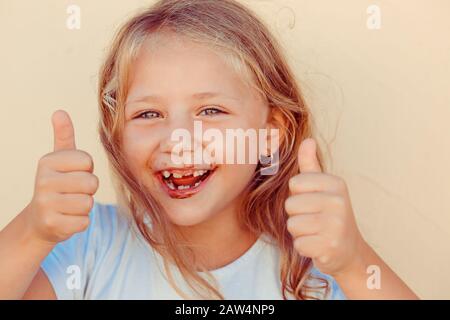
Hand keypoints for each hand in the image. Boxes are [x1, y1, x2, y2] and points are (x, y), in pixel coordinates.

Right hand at [23, 110, 98, 243]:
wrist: (39, 220)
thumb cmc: (57, 185)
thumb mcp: (59, 160)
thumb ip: (64, 136)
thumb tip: (60, 111)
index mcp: (47, 161)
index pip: (88, 161)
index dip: (86, 170)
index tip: (72, 175)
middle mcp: (43, 181)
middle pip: (91, 183)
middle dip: (88, 190)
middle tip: (72, 192)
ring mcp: (46, 204)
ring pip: (88, 203)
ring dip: (84, 206)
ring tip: (68, 205)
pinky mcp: (52, 225)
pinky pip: (84, 221)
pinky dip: (80, 222)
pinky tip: (66, 219)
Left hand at [285, 138, 365, 276]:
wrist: (349, 251)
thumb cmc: (329, 215)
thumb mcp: (322, 188)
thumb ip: (310, 165)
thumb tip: (307, 140)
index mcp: (336, 183)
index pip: (294, 183)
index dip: (298, 195)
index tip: (313, 202)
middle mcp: (338, 202)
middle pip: (290, 205)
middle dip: (297, 215)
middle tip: (315, 221)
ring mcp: (335, 225)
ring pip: (292, 225)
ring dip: (299, 232)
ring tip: (316, 232)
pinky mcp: (330, 246)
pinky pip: (298, 244)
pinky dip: (304, 247)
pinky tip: (318, 245)